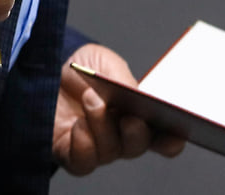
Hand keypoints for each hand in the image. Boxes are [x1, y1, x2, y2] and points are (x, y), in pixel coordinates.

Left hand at [54, 44, 184, 175]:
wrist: (47, 70)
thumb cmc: (84, 69)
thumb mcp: (108, 64)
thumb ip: (125, 80)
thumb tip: (138, 97)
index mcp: (140, 114)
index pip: (164, 135)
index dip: (173, 138)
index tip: (177, 132)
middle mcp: (121, 136)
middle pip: (138, 145)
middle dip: (136, 132)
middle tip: (129, 116)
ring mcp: (97, 147)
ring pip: (110, 151)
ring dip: (102, 125)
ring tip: (92, 99)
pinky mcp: (71, 153)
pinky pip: (83, 161)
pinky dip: (83, 143)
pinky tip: (79, 124)